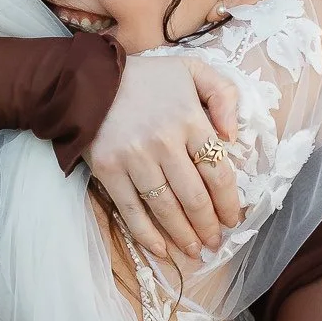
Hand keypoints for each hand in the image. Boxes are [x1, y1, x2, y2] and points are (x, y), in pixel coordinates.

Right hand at [86, 54, 241, 260]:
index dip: (230, 202)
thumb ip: (224, 94)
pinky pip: (132, 211)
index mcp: (190, 119)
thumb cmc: (146, 77)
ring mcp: (134, 159)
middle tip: (214, 242)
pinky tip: (161, 250)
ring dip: (183, 235)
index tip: (234, 219)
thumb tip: (233, 137)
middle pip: (195, 197)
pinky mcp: (108, 170)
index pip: (218, 172)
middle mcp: (164, 142)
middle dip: (209, 226)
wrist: (88, 78)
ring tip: (193, 250)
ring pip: (166, 209)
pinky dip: (147, 235)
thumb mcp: (193, 69)